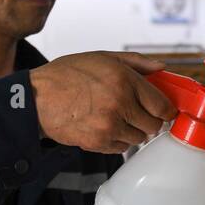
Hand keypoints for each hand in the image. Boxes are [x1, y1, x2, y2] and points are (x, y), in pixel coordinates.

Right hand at [29, 51, 176, 153]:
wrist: (37, 98)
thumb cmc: (68, 76)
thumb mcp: (103, 57)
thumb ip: (136, 62)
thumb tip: (162, 66)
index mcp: (125, 80)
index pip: (162, 105)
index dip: (167, 110)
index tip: (164, 111)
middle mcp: (120, 103)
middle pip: (154, 125)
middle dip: (150, 120)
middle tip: (139, 114)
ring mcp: (110, 125)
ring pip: (139, 138)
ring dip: (134, 131)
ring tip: (117, 118)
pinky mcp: (99, 142)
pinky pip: (122, 147)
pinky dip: (118, 140)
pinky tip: (106, 126)